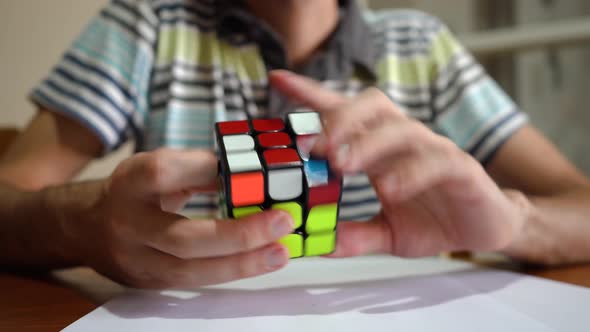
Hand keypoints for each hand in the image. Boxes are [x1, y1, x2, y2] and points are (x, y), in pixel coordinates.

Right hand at [64, 148, 292, 287]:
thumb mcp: (157, 166)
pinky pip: (192, 281)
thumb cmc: (134, 190)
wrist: (84, 226)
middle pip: (183, 237)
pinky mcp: (147, 282)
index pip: (169, 173)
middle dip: (239, 234)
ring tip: (280, 252)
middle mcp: (129, 223)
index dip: (211, 172)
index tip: (254, 169)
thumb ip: (198, 169)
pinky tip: (257, 262)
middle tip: (282, 222)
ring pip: (190, 270)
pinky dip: (228, 272)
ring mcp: (136, 259)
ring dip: (241, 263)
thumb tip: (251, 172)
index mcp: (131, 181)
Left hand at [270, 70, 529, 256]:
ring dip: (367, 143)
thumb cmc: (434, 221)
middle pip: (371, 107)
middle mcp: (404, 141)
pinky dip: (410, 172)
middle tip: (310, 145)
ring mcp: (433, 150)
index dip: (312, 95)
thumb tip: (316, 245)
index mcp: (380, 150)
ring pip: (401, 129)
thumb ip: (354, 236)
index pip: (343, 114)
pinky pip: (436, 160)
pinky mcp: (461, 168)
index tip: (277, 80)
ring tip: (341, 164)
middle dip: (338, 118)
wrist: (485, 229)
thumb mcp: (387, 234)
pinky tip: (389, 189)